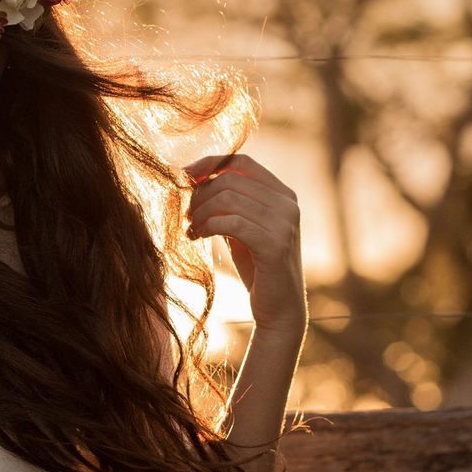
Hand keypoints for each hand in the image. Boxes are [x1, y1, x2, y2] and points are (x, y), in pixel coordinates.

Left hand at [182, 153, 307, 335]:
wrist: (279, 308)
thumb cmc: (257, 267)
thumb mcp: (242, 227)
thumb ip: (228, 203)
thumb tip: (192, 176)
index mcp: (283, 194)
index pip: (241, 163)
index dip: (209, 164)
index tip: (183, 176)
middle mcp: (287, 203)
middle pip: (230, 180)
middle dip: (200, 195)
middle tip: (186, 216)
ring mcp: (284, 223)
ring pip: (228, 199)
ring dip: (201, 213)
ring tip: (192, 229)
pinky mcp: (275, 244)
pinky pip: (231, 223)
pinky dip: (208, 226)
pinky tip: (197, 236)